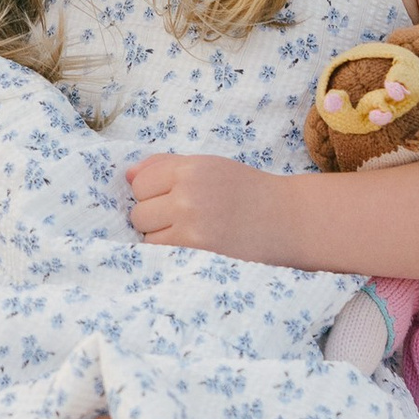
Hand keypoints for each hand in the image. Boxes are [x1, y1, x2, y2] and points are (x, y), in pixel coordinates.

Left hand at [123, 150, 292, 261]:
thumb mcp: (211, 167)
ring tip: (190, 234)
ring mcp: (192, 222)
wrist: (290, 220)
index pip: (140, 182)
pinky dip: (170, 252)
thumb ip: (167, 166)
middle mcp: (188, 191)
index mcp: (192, 167)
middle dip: (153, 217)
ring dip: (160, 237)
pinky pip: (160, 252)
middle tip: (182, 220)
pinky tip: (192, 247)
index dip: (151, 194)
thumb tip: (127, 175)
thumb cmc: (249, 193)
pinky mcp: (197, 249)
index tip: (170, 199)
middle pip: (138, 211)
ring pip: (146, 234)